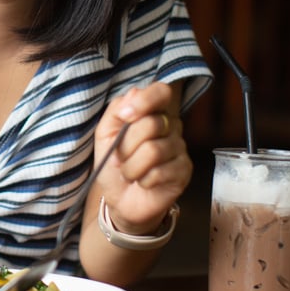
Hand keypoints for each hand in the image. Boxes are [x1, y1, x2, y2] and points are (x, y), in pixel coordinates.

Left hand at [93, 82, 190, 233]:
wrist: (120, 199)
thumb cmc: (114, 163)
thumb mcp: (105, 133)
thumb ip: (117, 109)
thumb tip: (134, 94)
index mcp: (151, 112)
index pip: (161, 92)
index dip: (145, 100)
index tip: (126, 116)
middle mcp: (170, 126)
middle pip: (152, 124)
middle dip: (126, 145)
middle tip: (120, 158)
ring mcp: (180, 148)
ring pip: (154, 151)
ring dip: (132, 167)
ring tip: (130, 173)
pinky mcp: (184, 170)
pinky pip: (160, 171)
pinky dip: (143, 179)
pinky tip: (143, 182)